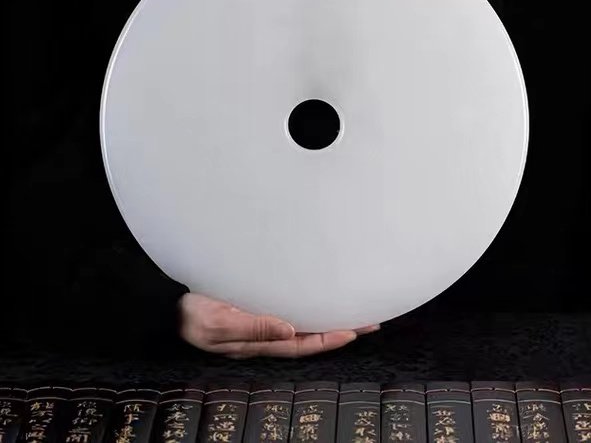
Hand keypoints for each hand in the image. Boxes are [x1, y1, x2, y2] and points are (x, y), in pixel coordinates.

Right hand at [178, 293, 378, 358]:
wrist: (167, 308)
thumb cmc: (190, 315)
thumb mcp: (217, 324)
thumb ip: (252, 328)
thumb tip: (289, 330)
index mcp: (256, 343)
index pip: (300, 345)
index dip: (328, 340)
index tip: (354, 331)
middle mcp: (262, 336)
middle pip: (307, 337)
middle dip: (337, 330)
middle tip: (367, 321)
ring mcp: (257, 325)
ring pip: (299, 326)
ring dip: (325, 319)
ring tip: (350, 311)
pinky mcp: (252, 310)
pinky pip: (286, 313)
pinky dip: (305, 309)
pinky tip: (314, 301)